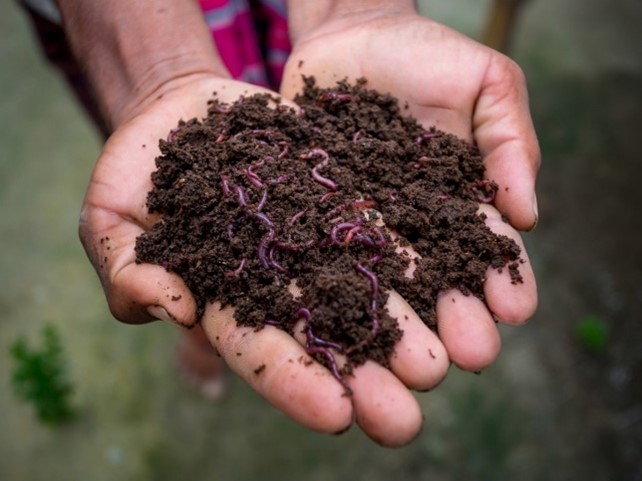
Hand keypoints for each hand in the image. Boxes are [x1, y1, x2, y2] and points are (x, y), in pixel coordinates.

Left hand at [274, 4, 538, 443]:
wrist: (349, 34)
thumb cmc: (425, 53)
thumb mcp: (485, 82)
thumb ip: (507, 142)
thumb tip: (527, 213)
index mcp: (458, 201)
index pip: (485, 246)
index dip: (501, 278)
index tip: (514, 310)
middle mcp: (411, 224)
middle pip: (432, 280)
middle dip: (449, 319)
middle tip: (460, 358)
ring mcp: (360, 223)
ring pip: (376, 281)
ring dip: (390, 325)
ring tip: (401, 364)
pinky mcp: (311, 214)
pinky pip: (317, 252)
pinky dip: (324, 289)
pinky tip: (331, 327)